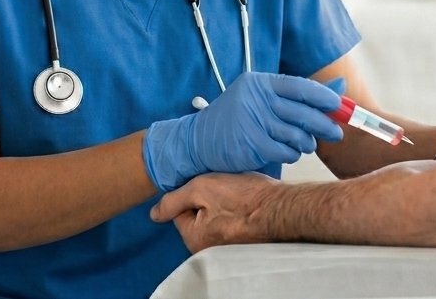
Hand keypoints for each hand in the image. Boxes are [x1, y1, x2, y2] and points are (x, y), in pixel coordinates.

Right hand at [143, 72, 342, 191]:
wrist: (199, 140)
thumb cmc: (237, 118)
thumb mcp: (263, 97)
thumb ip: (300, 93)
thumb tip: (340, 87)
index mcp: (259, 83)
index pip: (300, 86)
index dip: (324, 97)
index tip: (339, 106)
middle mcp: (255, 99)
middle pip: (302, 112)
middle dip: (325, 124)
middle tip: (336, 132)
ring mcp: (252, 122)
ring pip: (296, 135)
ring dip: (306, 143)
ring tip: (304, 144)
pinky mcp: (250, 145)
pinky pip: (285, 152)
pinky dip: (292, 154)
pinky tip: (288, 152)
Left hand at [150, 172, 276, 252]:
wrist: (282, 208)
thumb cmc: (243, 197)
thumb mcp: (201, 188)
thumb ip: (173, 200)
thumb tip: (153, 214)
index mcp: (193, 239)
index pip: (179, 210)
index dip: (192, 192)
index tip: (210, 185)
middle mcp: (207, 250)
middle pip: (197, 216)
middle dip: (207, 201)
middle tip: (225, 190)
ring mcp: (226, 249)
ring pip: (214, 219)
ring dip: (222, 206)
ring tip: (237, 196)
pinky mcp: (243, 244)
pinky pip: (231, 225)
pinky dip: (236, 214)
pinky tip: (245, 205)